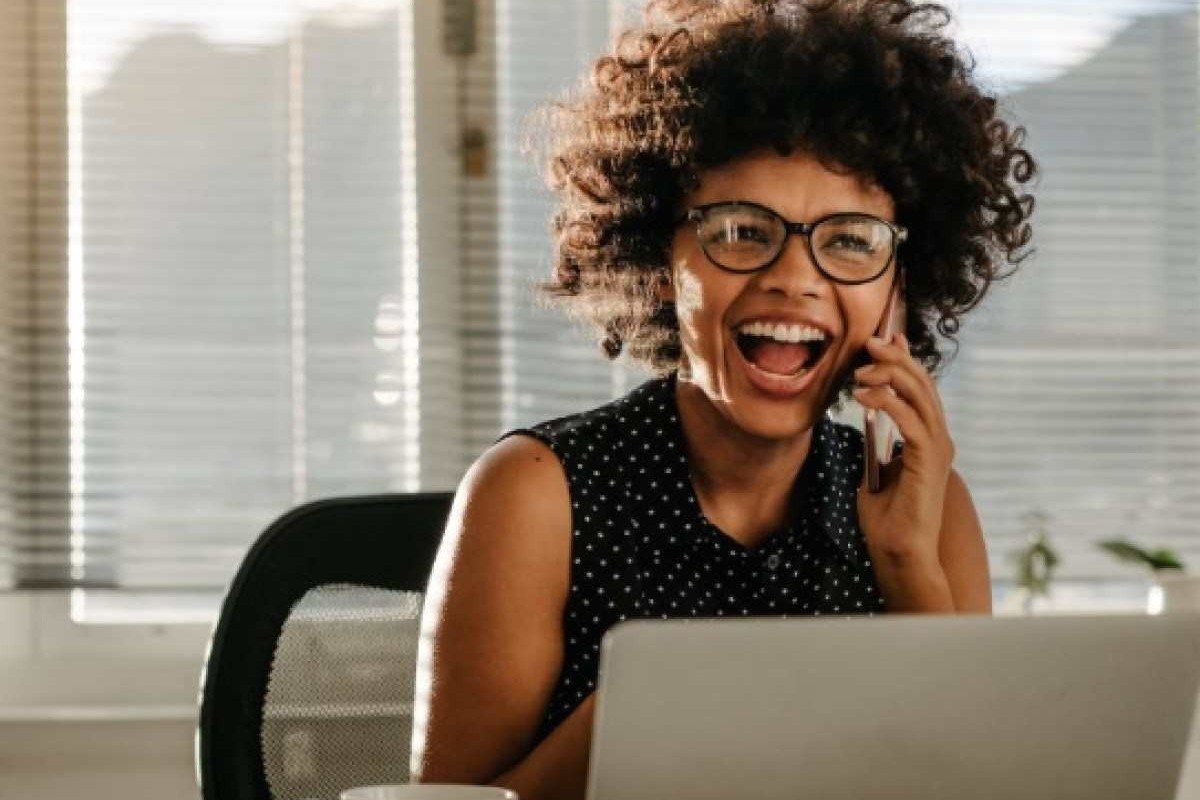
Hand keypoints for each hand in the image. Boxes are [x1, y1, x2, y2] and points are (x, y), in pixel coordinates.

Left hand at [851, 333, 954, 565]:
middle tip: (869, 341)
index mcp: (928, 440)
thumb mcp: (876, 474)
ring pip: (920, 396)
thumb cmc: (886, 521)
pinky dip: (886, 403)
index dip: (904, 361)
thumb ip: (877, 448)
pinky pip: (910, 420)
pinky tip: (862, 396)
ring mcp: (937, 449)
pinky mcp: (929, 461)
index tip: (884, 338)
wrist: (898, 553)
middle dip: (896, 358)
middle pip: (922, 385)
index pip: (919, 390)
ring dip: (889, 376)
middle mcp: (939, 440)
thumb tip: (866, 425)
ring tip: (860, 371)